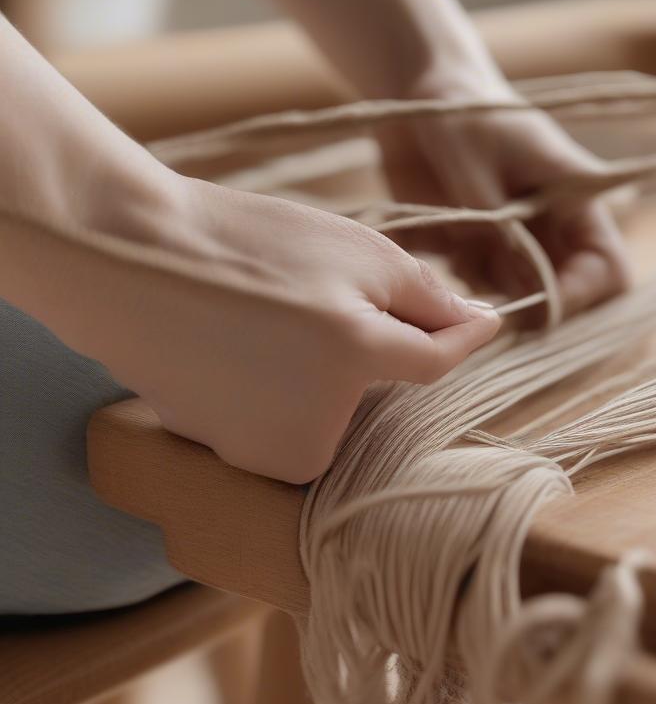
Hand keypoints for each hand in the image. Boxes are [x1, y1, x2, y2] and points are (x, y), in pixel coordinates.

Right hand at [85, 176, 499, 483]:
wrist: (122, 259)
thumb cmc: (244, 244)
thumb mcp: (350, 248)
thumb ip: (424, 294)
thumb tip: (475, 323)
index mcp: (353, 356)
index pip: (435, 366)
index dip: (461, 339)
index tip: (484, 323)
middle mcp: (316, 424)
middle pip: (376, 396)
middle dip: (366, 352)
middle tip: (317, 300)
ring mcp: (266, 451)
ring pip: (326, 414)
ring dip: (318, 377)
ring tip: (267, 326)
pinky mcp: (229, 458)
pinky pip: (278, 425)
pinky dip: (272, 394)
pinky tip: (237, 353)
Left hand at [375, 71, 630, 323]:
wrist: (419, 96)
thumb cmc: (460, 115)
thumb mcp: (476, 165)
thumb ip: (500, 226)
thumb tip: (522, 287)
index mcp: (576, 200)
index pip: (608, 269)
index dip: (578, 296)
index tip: (536, 304)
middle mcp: (556, 229)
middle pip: (574, 295)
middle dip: (537, 308)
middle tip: (495, 301)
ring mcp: (523, 244)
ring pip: (528, 300)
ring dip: (498, 297)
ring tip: (463, 260)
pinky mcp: (488, 252)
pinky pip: (489, 290)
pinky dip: (470, 287)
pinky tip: (448, 253)